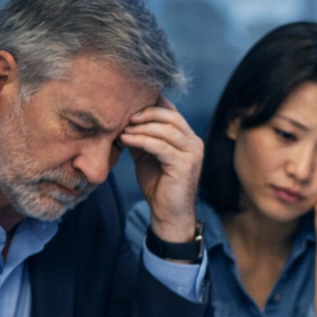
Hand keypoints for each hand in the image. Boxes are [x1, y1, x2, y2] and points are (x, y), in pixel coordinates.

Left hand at [122, 95, 204, 244]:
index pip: (171, 111)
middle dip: (146, 112)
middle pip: (171, 115)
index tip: (128, 102)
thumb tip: (123, 119)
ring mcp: (192, 153)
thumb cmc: (158, 185)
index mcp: (187, 138)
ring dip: (141, 126)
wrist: (168, 213)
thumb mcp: (147, 155)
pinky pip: (160, 146)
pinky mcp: (185, 165)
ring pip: (166, 129)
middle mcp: (194, 142)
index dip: (151, 103)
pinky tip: (126, 139)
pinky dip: (141, 140)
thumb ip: (142, 136)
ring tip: (122, 128)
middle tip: (124, 114)